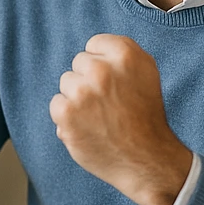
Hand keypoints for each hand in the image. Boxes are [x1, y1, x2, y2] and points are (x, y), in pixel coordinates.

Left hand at [49, 34, 193, 204]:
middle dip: (90, 80)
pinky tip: (88, 128)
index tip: (116, 84)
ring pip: (67, 82)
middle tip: (110, 104)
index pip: (94, 45)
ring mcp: (83, 92)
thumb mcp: (146, 72)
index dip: (103, 65)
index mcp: (125, 54)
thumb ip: (120, 52)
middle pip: (79, 63)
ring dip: (77, 98)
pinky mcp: (67, 113)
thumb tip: (92, 48)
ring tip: (100, 117)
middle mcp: (103, 70)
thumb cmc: (145, 115)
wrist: (146, 159)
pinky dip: (67, 117)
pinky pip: (56, 104)